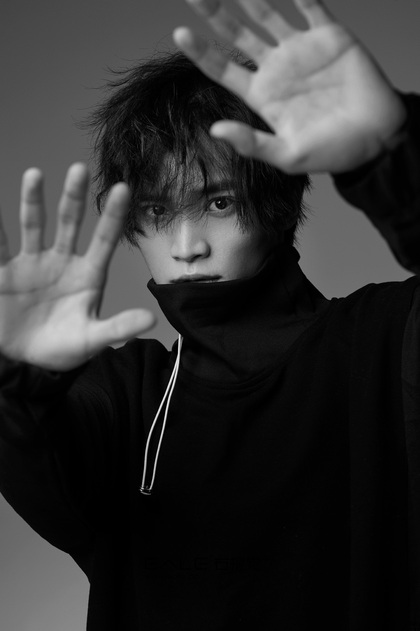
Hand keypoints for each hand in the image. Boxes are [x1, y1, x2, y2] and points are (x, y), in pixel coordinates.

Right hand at [0, 164, 154, 370]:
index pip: (104, 240)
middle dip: (74, 198)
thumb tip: (151, 320)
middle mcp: (62, 262)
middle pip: (70, 223)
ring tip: (34, 175)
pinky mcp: (5, 273)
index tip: (123, 188)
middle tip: (79, 169)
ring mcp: (33, 264)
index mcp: (89, 275)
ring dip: (33, 201)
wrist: (27, 363)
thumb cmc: (65, 349)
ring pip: (34, 226)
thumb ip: (119, 328)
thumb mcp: (92, 340)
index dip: (113, 216)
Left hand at [174, 0, 406, 173]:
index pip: (223, 69)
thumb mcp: (287, 155)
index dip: (201, 51)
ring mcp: (301, 50)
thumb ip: (251, 143)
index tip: (180, 33)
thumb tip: (214, 130)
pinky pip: (310, 4)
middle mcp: (276, 69)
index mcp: (262, 95)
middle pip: (237, 35)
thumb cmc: (331, 152)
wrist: (375, 138)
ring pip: (268, 13)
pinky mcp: (329, 36)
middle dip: (216, 13)